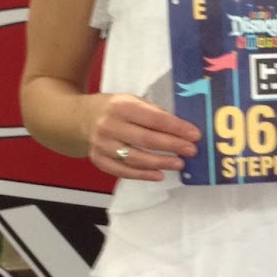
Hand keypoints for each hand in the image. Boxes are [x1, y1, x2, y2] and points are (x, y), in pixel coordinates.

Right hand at [83, 92, 199, 180]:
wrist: (81, 118)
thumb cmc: (115, 109)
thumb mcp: (132, 101)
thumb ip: (153, 113)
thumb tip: (183, 130)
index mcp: (121, 106)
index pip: (154, 118)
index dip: (176, 128)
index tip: (195, 134)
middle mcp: (109, 125)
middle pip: (146, 139)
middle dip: (172, 146)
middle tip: (192, 151)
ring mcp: (102, 144)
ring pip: (135, 158)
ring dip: (160, 162)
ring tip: (179, 164)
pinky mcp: (98, 160)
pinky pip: (122, 171)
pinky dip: (142, 175)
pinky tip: (159, 175)